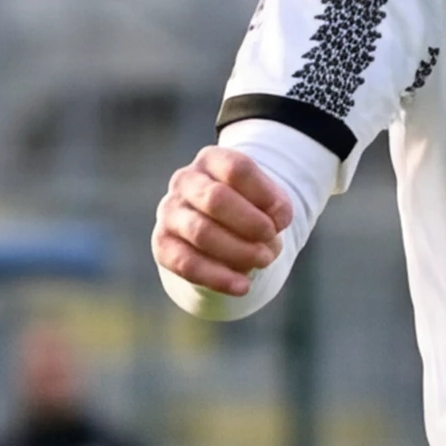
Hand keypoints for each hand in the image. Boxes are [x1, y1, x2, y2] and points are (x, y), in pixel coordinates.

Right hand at [152, 142, 296, 294]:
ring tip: (263, 261)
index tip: (283, 220)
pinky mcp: (162, 244)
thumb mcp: (267, 200)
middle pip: (216, 199)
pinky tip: (243, 286)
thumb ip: (277, 206)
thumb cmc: (247, 209)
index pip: (238, 170)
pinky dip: (218, 278)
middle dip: (251, 225)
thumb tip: (276, 220)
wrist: (218, 230)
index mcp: (211, 160)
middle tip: (272, 243)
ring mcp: (169, 211)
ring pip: (201, 232)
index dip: (266, 196)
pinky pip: (187, 263)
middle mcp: (184, 180)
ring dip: (239, 252)